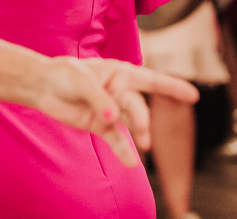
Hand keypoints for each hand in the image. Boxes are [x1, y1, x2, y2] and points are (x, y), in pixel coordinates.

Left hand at [34, 57, 198, 166]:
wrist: (43, 87)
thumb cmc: (64, 74)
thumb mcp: (80, 79)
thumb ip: (98, 98)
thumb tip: (112, 117)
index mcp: (120, 73)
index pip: (151, 80)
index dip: (172, 87)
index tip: (193, 96)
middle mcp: (120, 91)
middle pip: (138, 106)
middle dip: (142, 118)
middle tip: (143, 132)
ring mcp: (112, 110)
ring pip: (131, 123)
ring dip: (139, 133)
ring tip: (144, 145)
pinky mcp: (101, 125)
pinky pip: (116, 139)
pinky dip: (123, 150)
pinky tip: (131, 162)